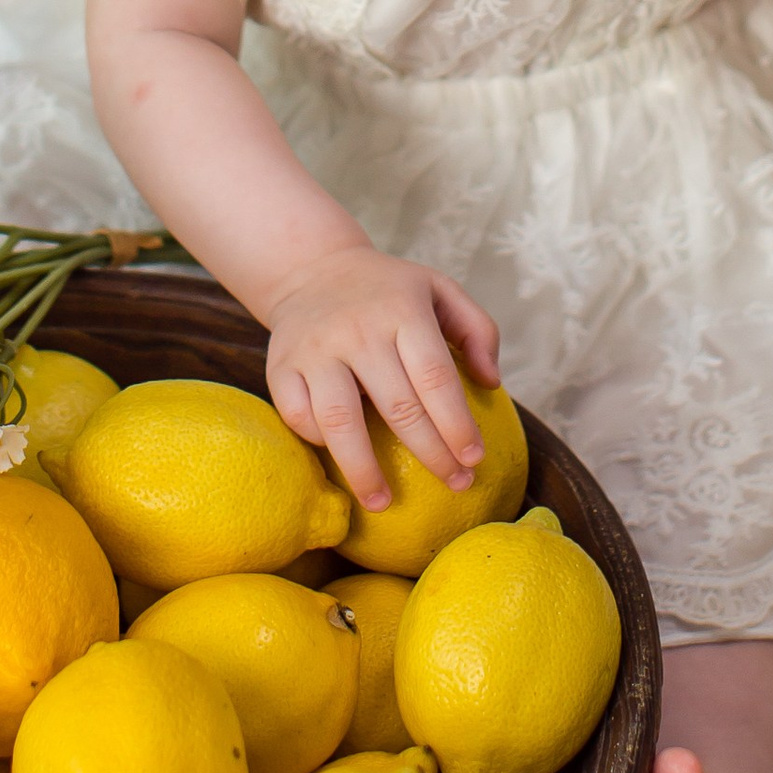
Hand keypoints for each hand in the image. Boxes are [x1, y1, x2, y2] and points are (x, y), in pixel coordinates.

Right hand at [263, 247, 502, 511]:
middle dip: (431, 454)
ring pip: (341, 421)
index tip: (474, 459)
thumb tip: (491, 383)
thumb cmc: (389, 292)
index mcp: (402, 309)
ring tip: (383, 503)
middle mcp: (357, 328)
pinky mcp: (281, 366)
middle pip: (398, 406)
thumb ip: (477, 330)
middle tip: (455, 486)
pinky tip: (341, 458)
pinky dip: (319, 443)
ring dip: (363, 469)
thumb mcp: (439, 290)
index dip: (457, 424)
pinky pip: (299, 417)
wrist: (313, 269)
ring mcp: (315, 348)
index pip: (436, 378)